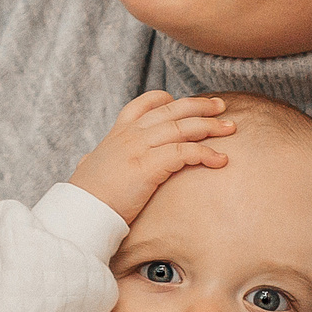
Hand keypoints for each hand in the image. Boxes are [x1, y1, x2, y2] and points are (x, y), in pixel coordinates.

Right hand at [71, 91, 232, 223]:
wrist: (80, 212)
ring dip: (210, 126)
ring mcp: (139, 148)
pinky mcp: (148, 166)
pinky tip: (220, 160)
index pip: (144, 104)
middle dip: (200, 106)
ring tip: (231, 128)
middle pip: (172, 110)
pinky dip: (205, 153)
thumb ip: (93, 160)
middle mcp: (130, 135)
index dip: (166, 99)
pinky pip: (184, 152)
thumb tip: (88, 161)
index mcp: (117, 134)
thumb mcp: (88, 168)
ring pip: (182, 127)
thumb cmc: (85, 196)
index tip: (182, 101)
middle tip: (221, 106)